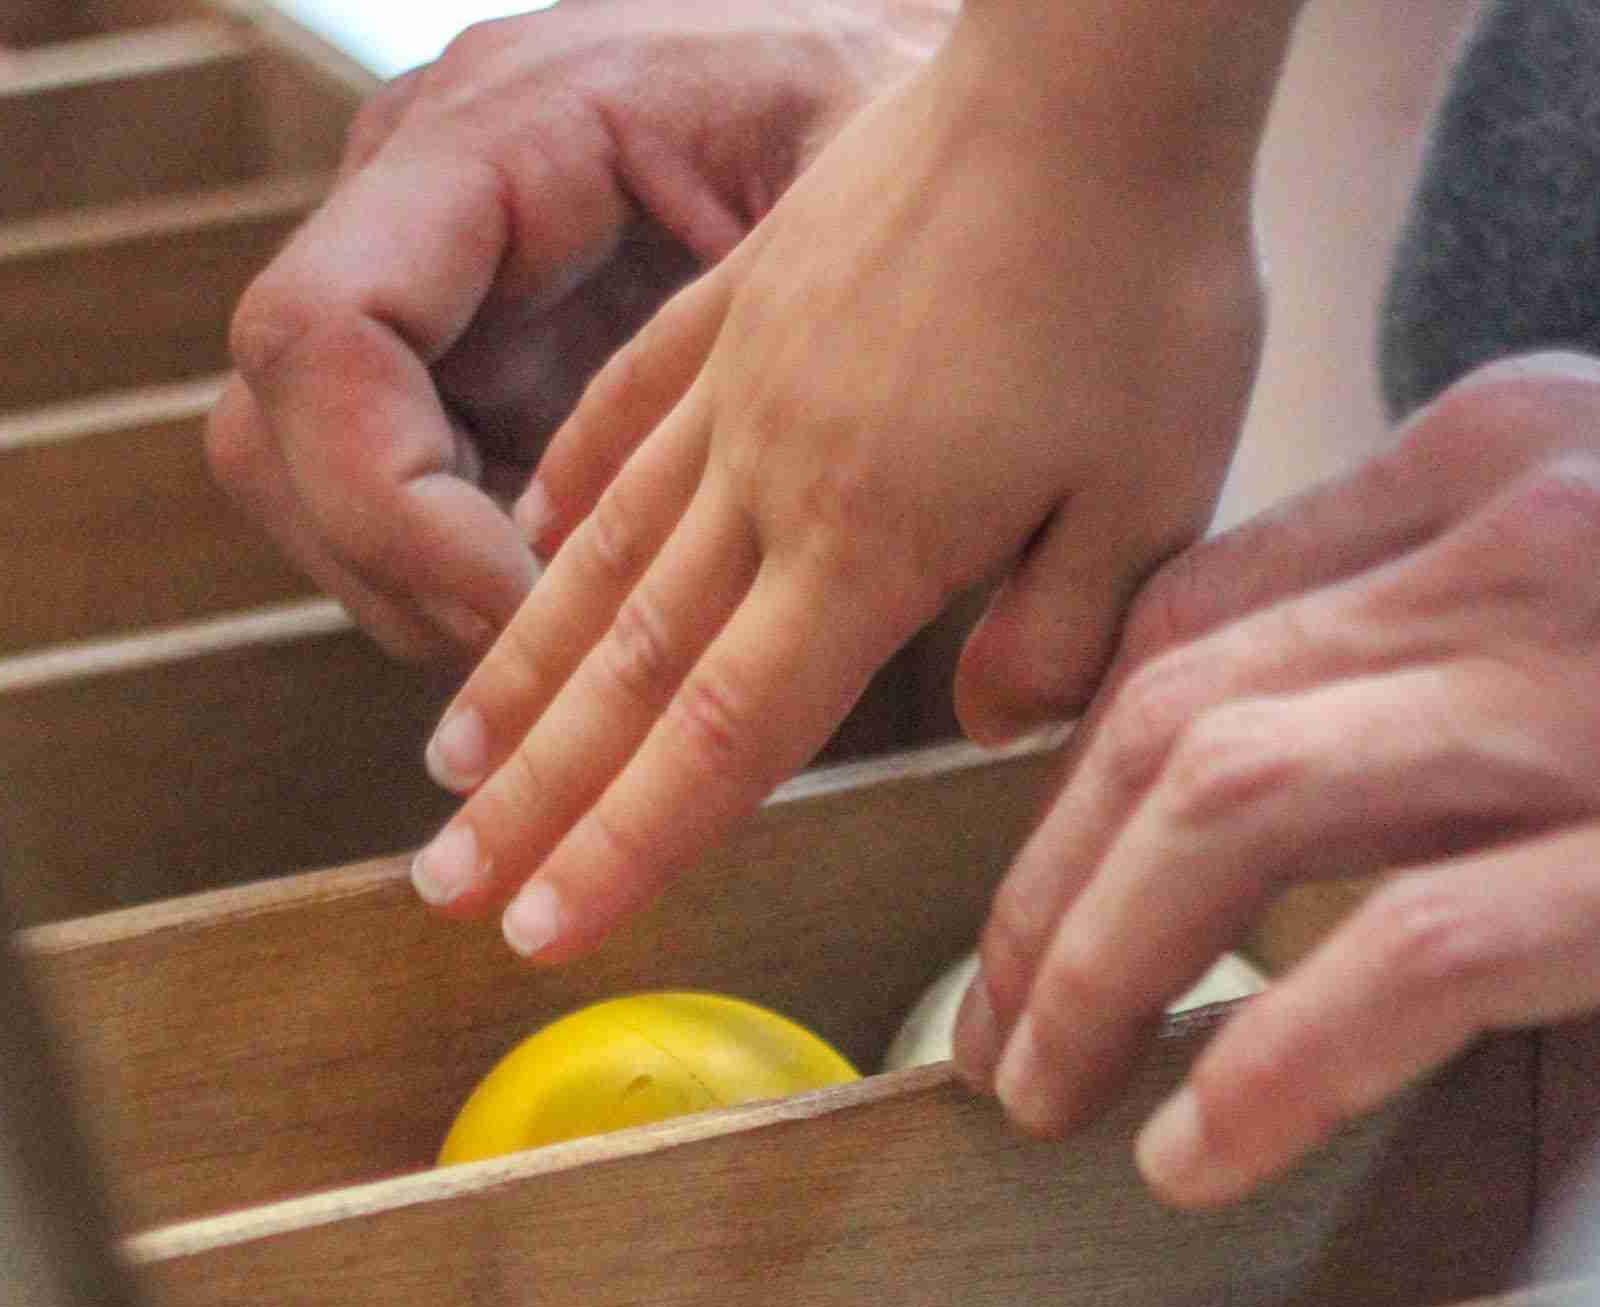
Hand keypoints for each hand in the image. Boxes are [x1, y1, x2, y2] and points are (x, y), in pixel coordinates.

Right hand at [209, 0, 951, 665]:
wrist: (985, 102)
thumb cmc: (956, 147)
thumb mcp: (912, 261)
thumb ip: (877, 393)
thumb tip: (977, 692)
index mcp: (513, 124)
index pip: (320, 334)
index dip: (391, 511)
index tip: (523, 615)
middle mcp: (430, 181)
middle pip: (276, 425)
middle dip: (391, 572)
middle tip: (534, 676)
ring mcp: (433, 264)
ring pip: (304, 472)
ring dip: (415, 588)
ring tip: (562, 668)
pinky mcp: (471, 341)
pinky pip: (394, 486)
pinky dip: (461, 575)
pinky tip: (575, 630)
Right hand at [401, 16, 1269, 960]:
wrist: (1093, 74)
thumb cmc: (1146, 281)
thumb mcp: (1155, 489)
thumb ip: (1064, 631)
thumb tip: (991, 723)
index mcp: (872, 539)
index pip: (725, 734)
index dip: (630, 843)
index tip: (543, 928)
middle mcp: (775, 474)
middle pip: (630, 667)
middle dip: (533, 795)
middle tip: (444, 887)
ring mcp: (744, 380)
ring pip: (600, 550)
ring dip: (519, 666)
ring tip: (447, 759)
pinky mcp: (748, 300)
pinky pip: (626, 411)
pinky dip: (563, 486)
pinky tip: (519, 528)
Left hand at [955, 331, 1599, 1206]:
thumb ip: (1499, 569)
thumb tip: (1357, 707)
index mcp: (1497, 457)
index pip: (1199, 608)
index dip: (1079, 758)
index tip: (1045, 866)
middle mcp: (1510, 559)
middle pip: (1169, 711)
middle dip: (1040, 881)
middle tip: (998, 1011)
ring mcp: (1594, 708)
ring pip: (1235, 804)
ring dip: (1098, 961)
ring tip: (1047, 1082)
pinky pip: (1404, 957)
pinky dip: (1266, 1057)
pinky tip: (1199, 1140)